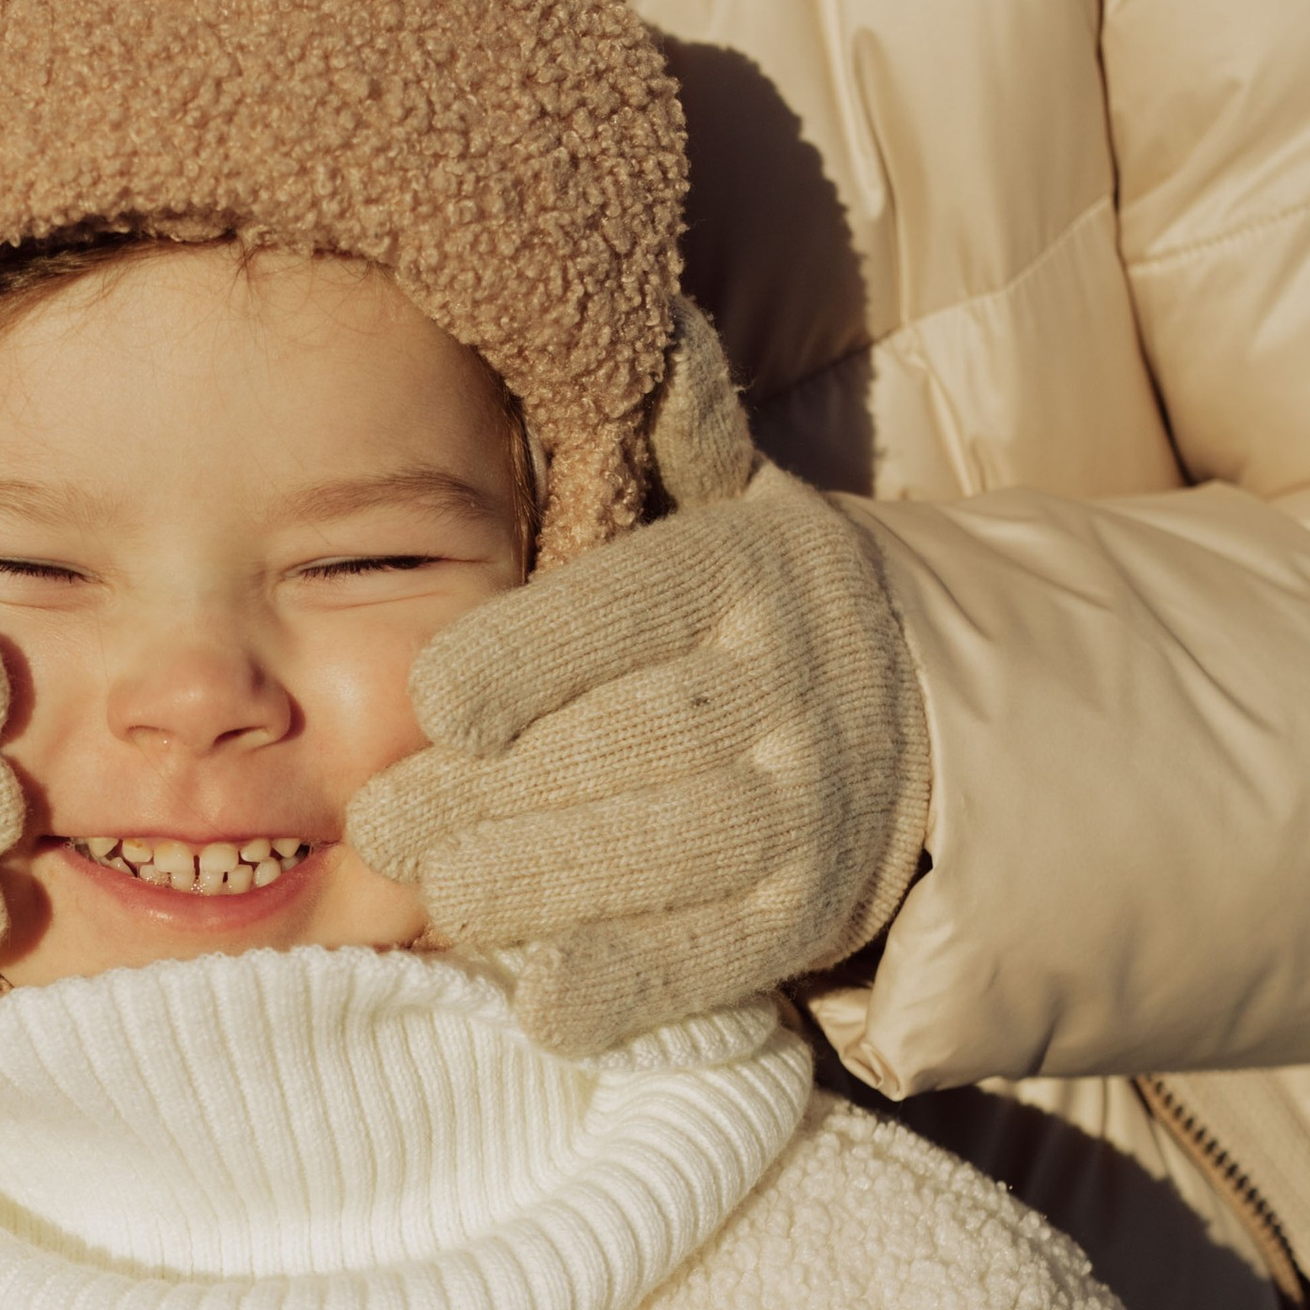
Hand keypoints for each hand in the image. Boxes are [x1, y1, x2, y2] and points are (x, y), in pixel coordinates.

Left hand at [347, 307, 930, 1054]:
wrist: (921, 717)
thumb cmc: (753, 608)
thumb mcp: (730, 494)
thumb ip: (674, 426)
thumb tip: (650, 322)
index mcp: (741, 570)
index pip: (618, 614)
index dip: (518, 665)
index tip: (436, 708)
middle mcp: (782, 688)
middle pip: (614, 750)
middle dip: (482, 800)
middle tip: (387, 828)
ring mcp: (801, 811)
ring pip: (651, 856)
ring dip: (529, 886)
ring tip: (444, 892)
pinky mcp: (802, 917)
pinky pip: (699, 961)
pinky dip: (616, 984)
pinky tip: (540, 988)